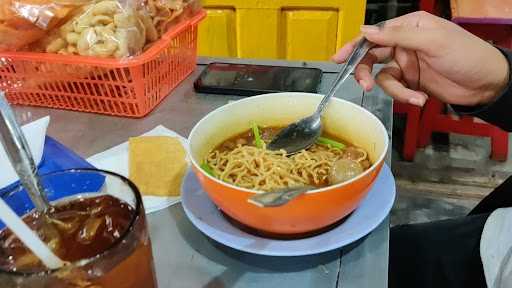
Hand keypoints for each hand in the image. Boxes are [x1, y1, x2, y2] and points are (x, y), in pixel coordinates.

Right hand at [333, 12, 508, 106]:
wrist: (487, 84)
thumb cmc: (466, 55)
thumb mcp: (432, 41)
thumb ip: (397, 36)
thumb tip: (366, 31)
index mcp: (410, 26)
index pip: (375, 34)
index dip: (355, 45)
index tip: (339, 58)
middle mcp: (404, 44)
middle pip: (372, 56)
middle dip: (365, 71)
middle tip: (362, 83)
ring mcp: (407, 64)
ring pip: (382, 77)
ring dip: (394, 90)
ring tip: (412, 96)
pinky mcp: (411, 82)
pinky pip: (396, 90)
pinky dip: (405, 96)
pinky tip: (420, 98)